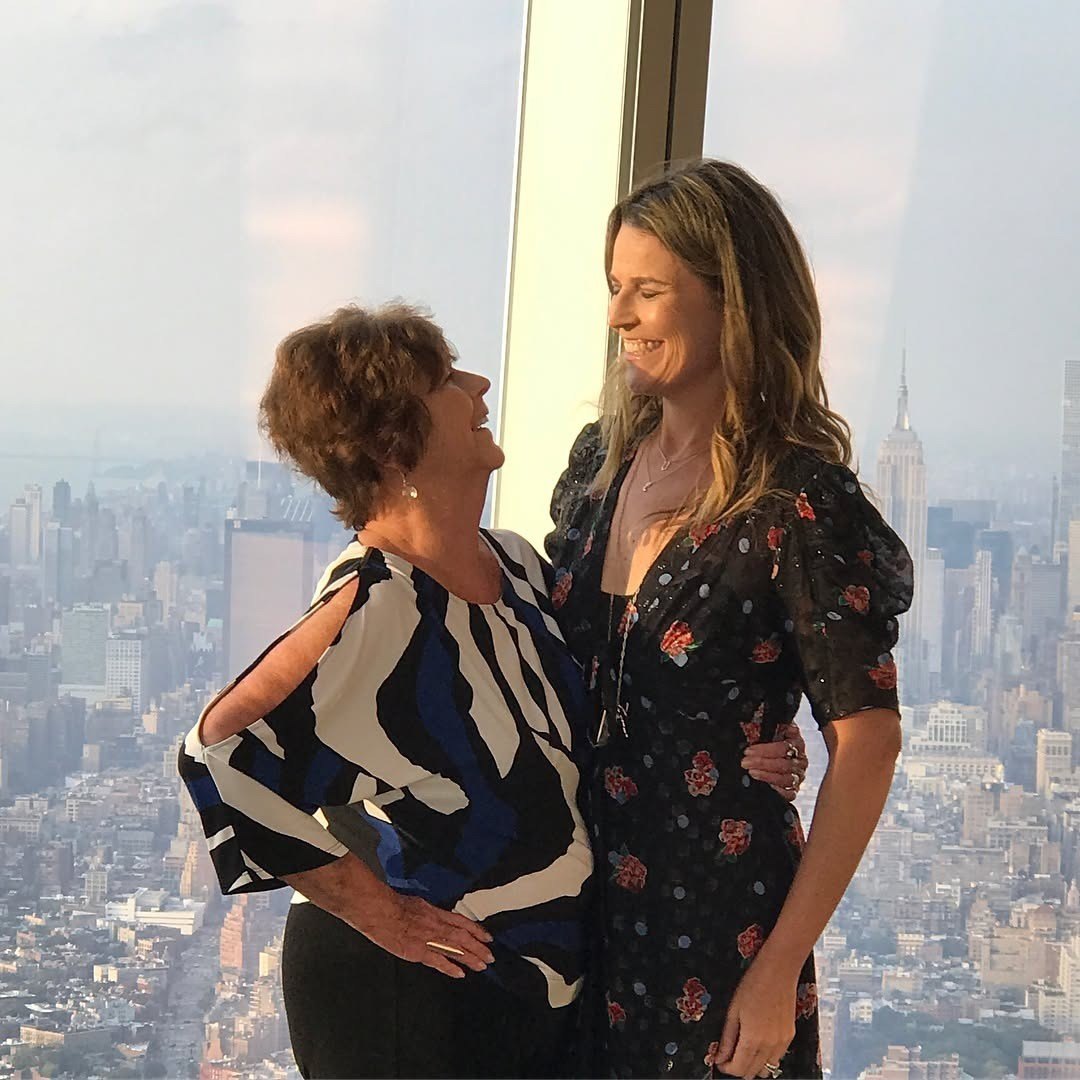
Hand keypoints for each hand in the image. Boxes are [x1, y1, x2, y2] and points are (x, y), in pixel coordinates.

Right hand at [355, 889, 494, 978]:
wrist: (379, 910)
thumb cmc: (393, 905)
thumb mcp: (417, 904)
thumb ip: (429, 913)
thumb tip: (436, 917)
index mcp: (435, 913)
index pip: (461, 921)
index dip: (476, 930)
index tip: (487, 937)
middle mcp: (435, 925)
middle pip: (462, 937)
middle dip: (478, 947)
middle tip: (490, 956)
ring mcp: (428, 939)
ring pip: (454, 949)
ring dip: (470, 958)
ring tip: (482, 965)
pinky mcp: (417, 951)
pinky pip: (437, 961)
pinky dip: (450, 967)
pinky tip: (460, 973)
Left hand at [710, 956, 796, 1078]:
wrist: (779, 970)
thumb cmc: (754, 984)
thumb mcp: (733, 1011)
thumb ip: (727, 1038)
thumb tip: (719, 1058)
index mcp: (753, 1039)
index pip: (738, 1069)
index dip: (726, 1068)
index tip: (720, 1061)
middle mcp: (770, 1046)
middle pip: (752, 1072)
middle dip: (738, 1068)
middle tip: (729, 1055)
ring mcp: (782, 1042)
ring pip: (767, 1069)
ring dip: (753, 1065)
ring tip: (743, 1049)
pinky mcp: (790, 1036)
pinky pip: (777, 1058)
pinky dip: (766, 1057)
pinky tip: (758, 1043)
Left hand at [742, 722, 806, 801]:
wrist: (778, 753)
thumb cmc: (773, 740)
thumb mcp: (771, 730)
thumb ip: (768, 726)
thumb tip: (759, 725)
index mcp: (797, 743)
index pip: (783, 747)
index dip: (765, 750)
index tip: (748, 751)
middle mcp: (800, 760)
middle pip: (784, 763)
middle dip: (762, 763)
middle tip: (745, 762)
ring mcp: (798, 775)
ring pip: (786, 778)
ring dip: (766, 776)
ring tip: (751, 772)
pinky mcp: (794, 789)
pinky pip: (790, 793)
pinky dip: (778, 791)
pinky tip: (766, 787)